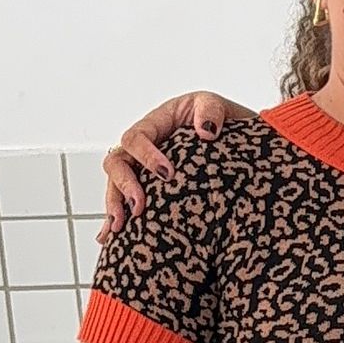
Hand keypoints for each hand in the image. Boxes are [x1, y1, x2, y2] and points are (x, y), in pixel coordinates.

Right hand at [99, 92, 254, 241]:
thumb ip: (210, 111)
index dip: (146, 156)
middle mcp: (143, 147)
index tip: (167, 174)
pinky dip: (116, 218)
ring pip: (116, 185)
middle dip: (124, 186)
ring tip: (121, 227)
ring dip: (115, 206)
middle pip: (118, 164)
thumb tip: (206, 132)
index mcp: (155, 124)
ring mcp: (142, 168)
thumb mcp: (215, 105)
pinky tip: (110, 237)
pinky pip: (126, 200)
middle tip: (139, 207)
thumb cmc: (219, 118)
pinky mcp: (149, 186)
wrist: (233, 136)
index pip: (136, 138)